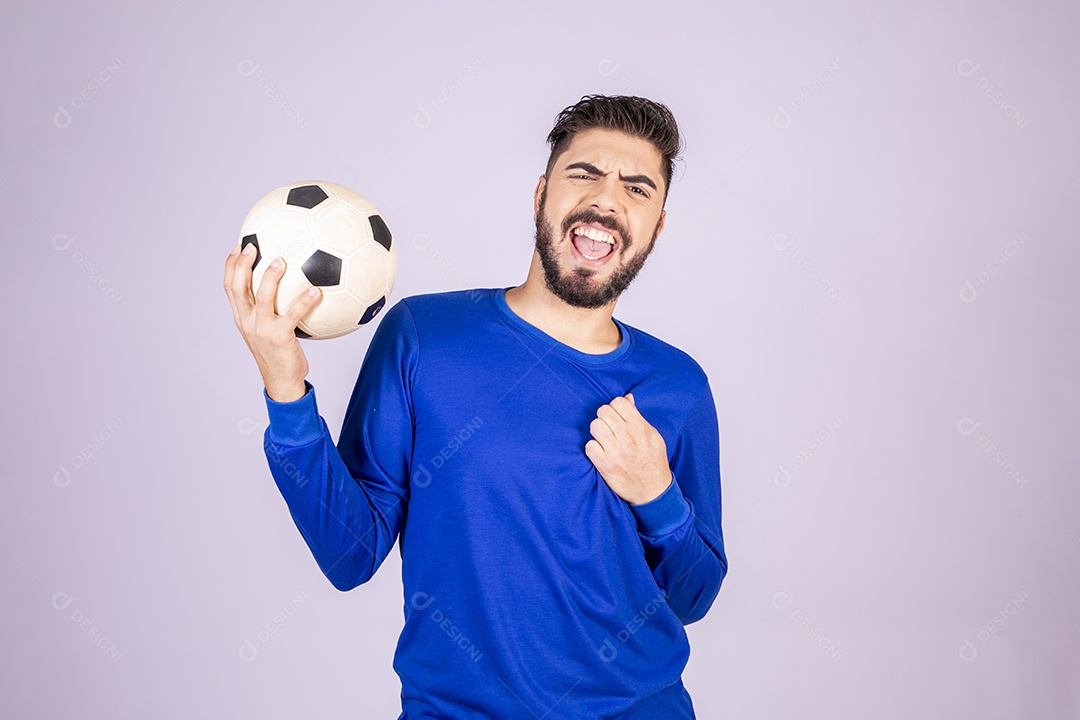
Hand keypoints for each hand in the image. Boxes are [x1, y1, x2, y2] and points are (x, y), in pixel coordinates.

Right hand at [223, 243, 320, 401]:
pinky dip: (304, 301)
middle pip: (238, 287)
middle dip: (241, 264)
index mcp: (242, 318)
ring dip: (270, 277)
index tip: (238, 245)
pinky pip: (293, 315)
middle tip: (252, 245)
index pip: (229, 287)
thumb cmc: (279, 353)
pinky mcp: (279, 337)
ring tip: (281, 261)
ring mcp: (262, 329)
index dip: (230, 265)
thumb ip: (272, 309)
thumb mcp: (267, 330)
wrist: (281, 381)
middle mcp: (247, 321)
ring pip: (262, 297)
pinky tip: (316, 291)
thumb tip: (289, 286)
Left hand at [585, 393, 671, 504]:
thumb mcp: (653, 436)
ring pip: (594, 426)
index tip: (616, 417)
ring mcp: (615, 451)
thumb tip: (627, 398)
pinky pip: (589, 446)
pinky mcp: (605, 465)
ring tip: (604, 440)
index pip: (618, 402)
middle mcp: (628, 437)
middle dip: (604, 418)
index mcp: (641, 427)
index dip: (614, 408)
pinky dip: (593, 449)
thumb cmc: (653, 462)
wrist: (653, 491)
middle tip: (609, 428)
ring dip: (597, 432)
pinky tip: (601, 453)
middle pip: (603, 411)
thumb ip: (638, 417)